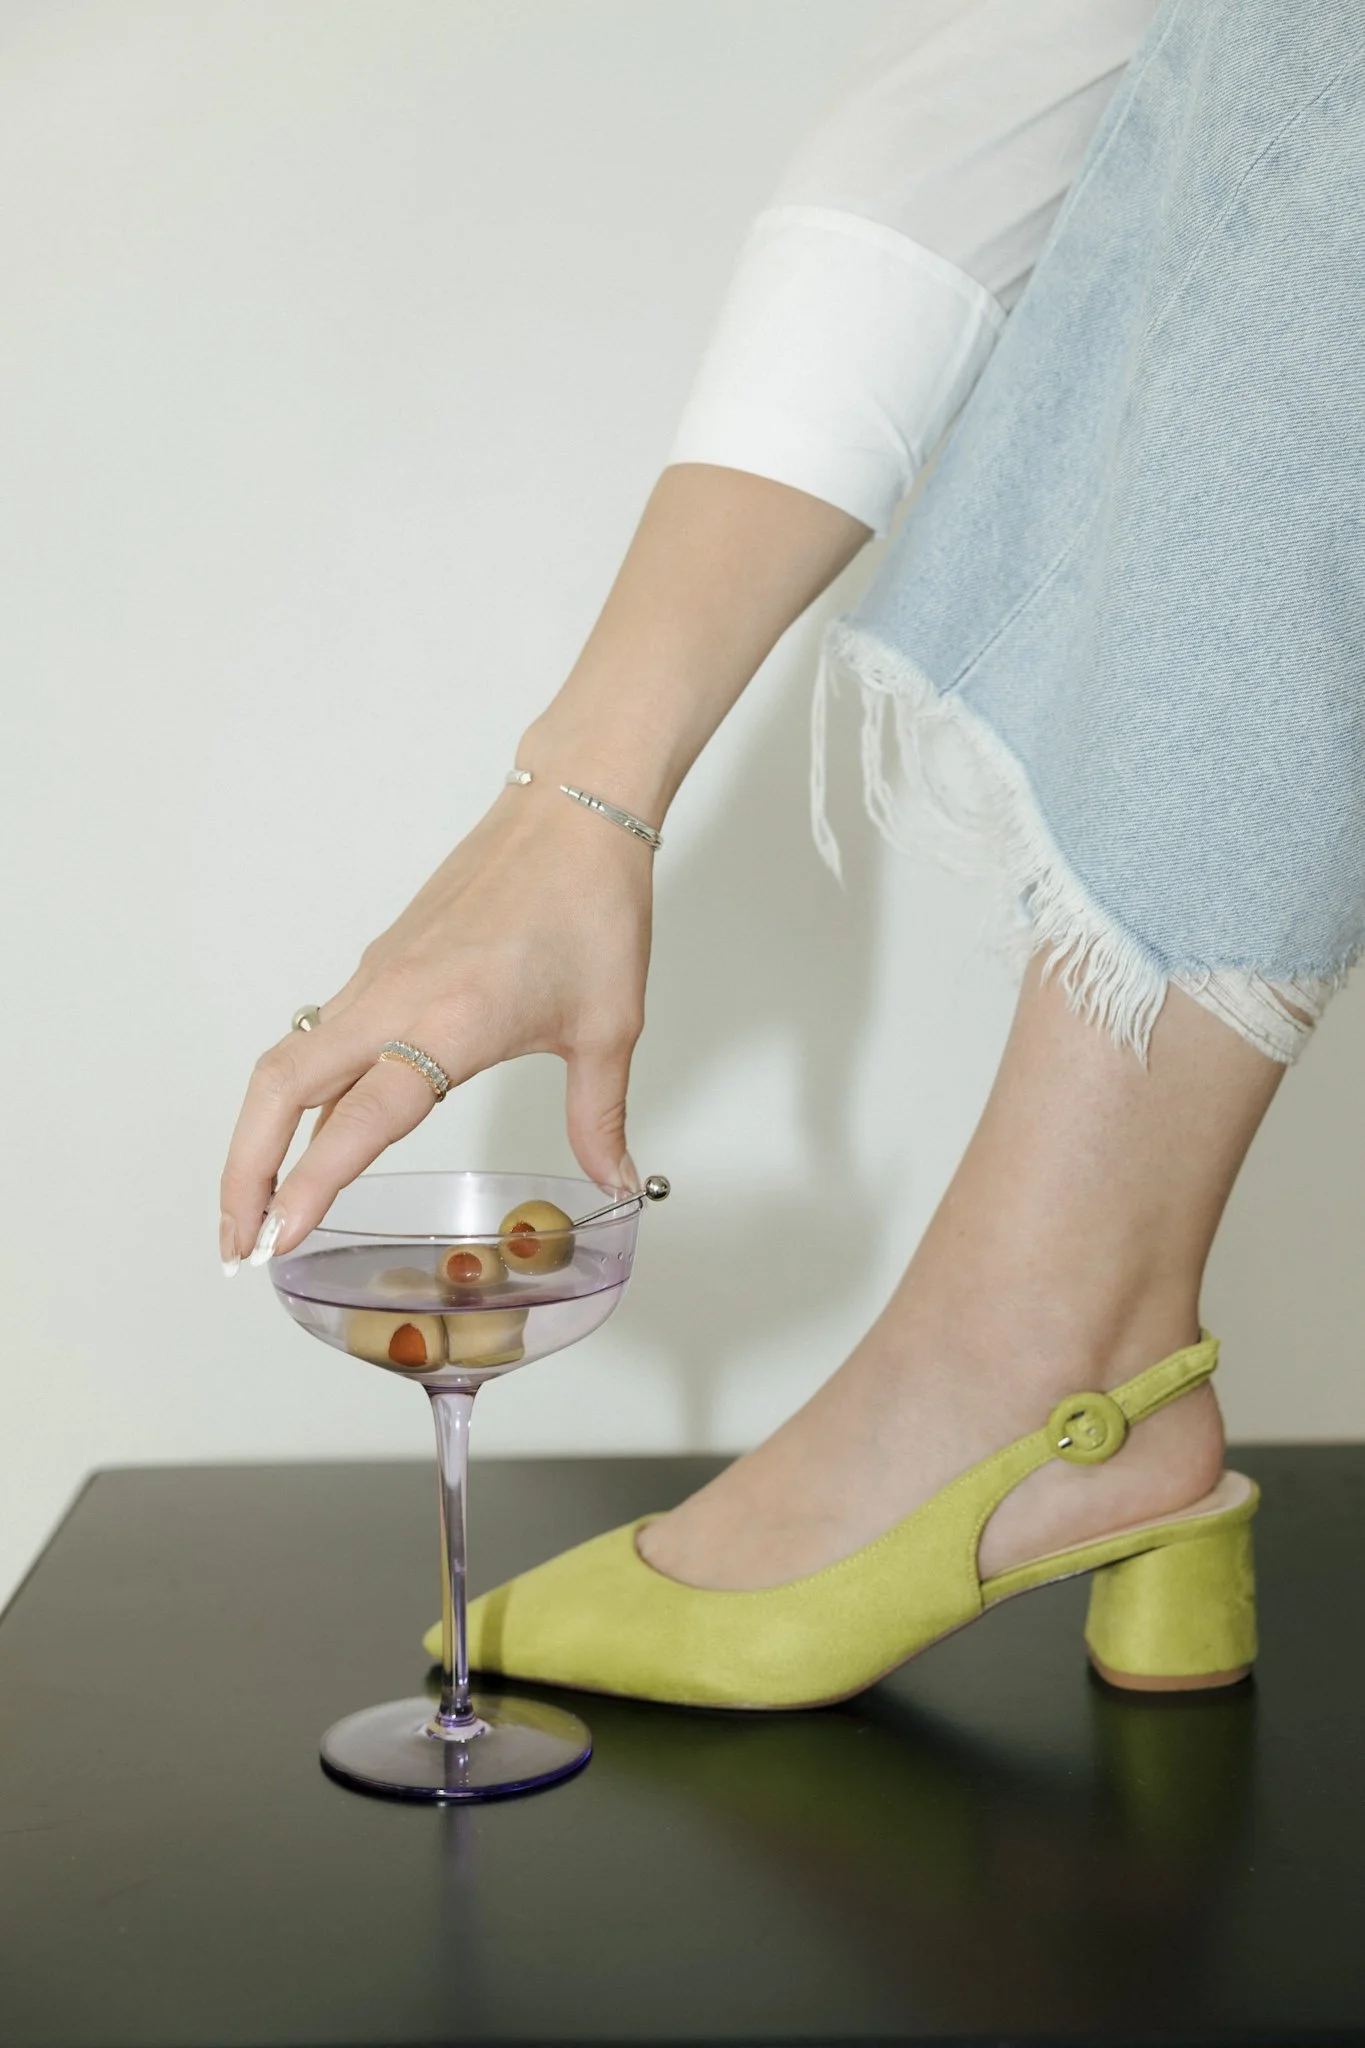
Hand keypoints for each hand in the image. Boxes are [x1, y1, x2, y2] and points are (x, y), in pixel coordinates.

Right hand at [219, 783, 651, 1268]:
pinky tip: (317, 1133)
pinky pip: (321, 1037)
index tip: (279, 1240)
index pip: (358, 1119)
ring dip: (260, 1135)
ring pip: (289, 1063)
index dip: (311, 1185)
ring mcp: (378, 978)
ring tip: (259, 1204)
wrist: (570, 814)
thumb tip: (616, 1182)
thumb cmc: (590, 905)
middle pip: (279, 1090)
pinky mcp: (379, 964)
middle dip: (246, 1172)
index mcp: (450, 1021)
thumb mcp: (608, 1028)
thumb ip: (599, 1118)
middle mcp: (395, 999)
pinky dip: (300, 1094)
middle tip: (238, 1242)